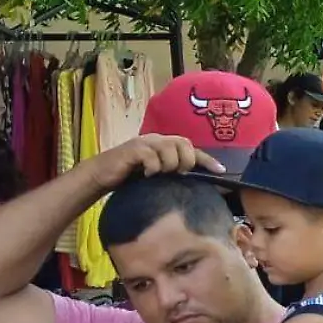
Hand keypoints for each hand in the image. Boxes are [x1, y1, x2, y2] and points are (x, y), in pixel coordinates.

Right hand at [88, 134, 222, 190]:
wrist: (101, 175)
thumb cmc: (130, 177)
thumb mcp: (157, 176)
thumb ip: (174, 174)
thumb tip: (198, 183)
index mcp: (165, 145)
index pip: (192, 148)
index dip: (207, 159)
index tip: (221, 171)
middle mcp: (157, 140)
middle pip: (184, 144)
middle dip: (186, 162)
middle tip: (177, 174)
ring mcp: (145, 143)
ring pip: (170, 149)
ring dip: (169, 166)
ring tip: (158, 175)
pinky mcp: (133, 149)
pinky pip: (152, 157)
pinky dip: (153, 168)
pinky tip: (146, 175)